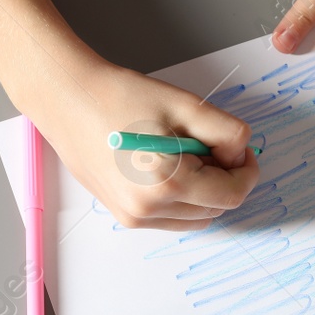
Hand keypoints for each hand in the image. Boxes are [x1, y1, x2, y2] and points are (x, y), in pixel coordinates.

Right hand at [0, 0, 260, 230]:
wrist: (68, 99)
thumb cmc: (119, 97)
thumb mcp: (186, 106)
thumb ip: (227, 133)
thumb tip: (241, 156)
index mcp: (167, 183)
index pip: (231, 195)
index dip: (246, 172)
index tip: (242, 151)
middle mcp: (149, 209)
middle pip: (216, 209)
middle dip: (224, 179)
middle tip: (210, 144)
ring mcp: (134, 218)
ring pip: (196, 217)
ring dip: (204, 190)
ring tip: (185, 152)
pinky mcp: (124, 216)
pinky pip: (171, 217)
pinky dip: (182, 198)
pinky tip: (168, 165)